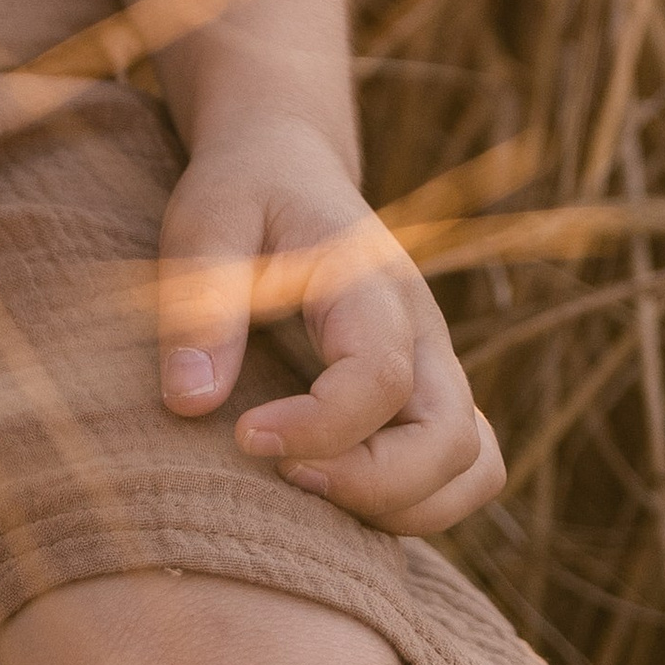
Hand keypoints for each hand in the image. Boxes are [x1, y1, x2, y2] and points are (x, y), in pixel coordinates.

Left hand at [157, 124, 504, 533]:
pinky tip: (342, 486)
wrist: (288, 160)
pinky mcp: (430, 390)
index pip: (381, 375)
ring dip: (405, 504)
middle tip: (282, 472)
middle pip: (451, 437)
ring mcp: (437, 362)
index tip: (244, 436)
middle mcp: (421, 328)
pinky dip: (423, 501)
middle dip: (374, 484)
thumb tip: (189, 403)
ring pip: (475, 465)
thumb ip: (202, 307)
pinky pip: (467, 468)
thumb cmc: (243, 190)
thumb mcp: (205, 221)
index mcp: (368, 279)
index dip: (321, 427)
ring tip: (311, 485)